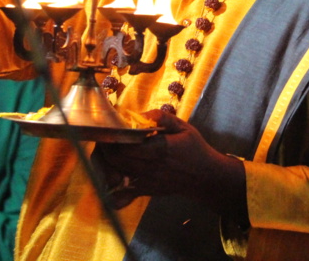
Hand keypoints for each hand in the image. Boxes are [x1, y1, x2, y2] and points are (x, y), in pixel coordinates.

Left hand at [91, 109, 246, 220]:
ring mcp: (148, 181)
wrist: (205, 176)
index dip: (113, 138)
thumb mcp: (183, 127)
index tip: (108, 130)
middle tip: (103, 139)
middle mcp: (152, 166)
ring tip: (105, 153)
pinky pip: (125, 193)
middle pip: (118, 159)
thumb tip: (141, 114)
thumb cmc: (194, 148)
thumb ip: (162, 118)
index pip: (128, 145)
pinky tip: (111, 177)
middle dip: (105, 149)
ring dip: (107, 164)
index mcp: (160, 148)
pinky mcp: (148, 191)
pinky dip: (113, 187)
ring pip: (118, 174)